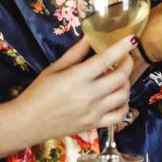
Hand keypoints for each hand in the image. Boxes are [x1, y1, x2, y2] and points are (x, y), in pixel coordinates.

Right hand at [17, 36, 136, 142]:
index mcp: (77, 78)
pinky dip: (125, 104)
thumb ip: (75, 53)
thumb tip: (90, 37)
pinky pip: (120, 115)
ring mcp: (94, 112)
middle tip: (126, 57)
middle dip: (128, 63)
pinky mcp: (95, 124)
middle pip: (120, 77)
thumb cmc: (38, 93)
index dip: (122, 47)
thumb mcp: (54, 69)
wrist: (28, 122)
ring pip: (123, 95)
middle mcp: (89, 95)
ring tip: (120, 76)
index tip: (133, 39)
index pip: (106, 60)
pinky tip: (119, 97)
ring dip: (127, 83)